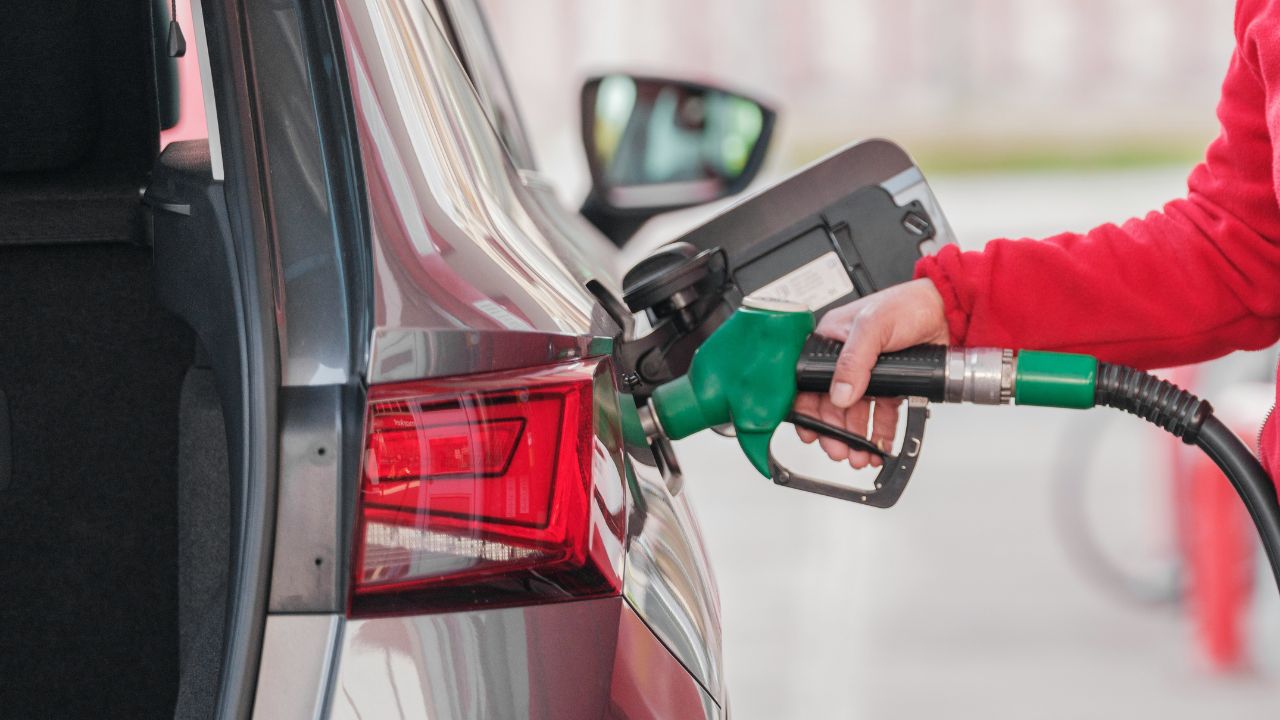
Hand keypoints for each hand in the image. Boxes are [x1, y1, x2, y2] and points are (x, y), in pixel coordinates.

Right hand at [794, 278, 949, 467]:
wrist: (948, 310)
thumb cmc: (908, 303)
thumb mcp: (873, 324)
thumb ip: (854, 360)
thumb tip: (839, 393)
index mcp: (831, 341)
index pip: (809, 381)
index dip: (807, 409)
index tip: (811, 432)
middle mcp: (847, 360)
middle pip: (832, 404)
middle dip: (834, 431)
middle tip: (839, 450)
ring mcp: (869, 374)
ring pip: (855, 413)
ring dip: (855, 437)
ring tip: (858, 454)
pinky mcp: (891, 384)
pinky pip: (881, 414)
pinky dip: (879, 432)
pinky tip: (879, 445)